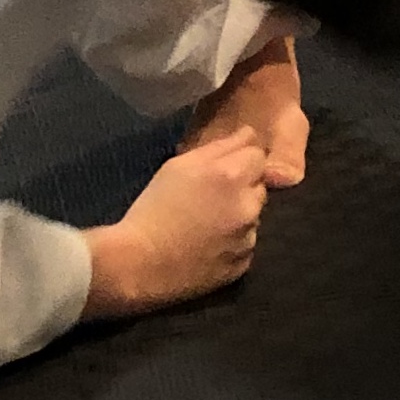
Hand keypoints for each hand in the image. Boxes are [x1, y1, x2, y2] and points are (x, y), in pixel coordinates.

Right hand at [82, 129, 266, 316]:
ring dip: (240, 214)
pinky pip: (246, 244)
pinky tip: (209, 244)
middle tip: (211, 195)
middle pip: (259, 185)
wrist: (140, 264)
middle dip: (243, 186)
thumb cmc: (154, 207)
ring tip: (208, 222)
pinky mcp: (243, 265)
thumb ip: (220, 146)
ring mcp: (248, 239)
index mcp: (232, 176)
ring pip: (254, 216)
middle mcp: (247, 206)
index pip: (258, 155)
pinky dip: (234, 241)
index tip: (222, 167)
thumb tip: (249, 135)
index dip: (240, 158)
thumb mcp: (179, 165)